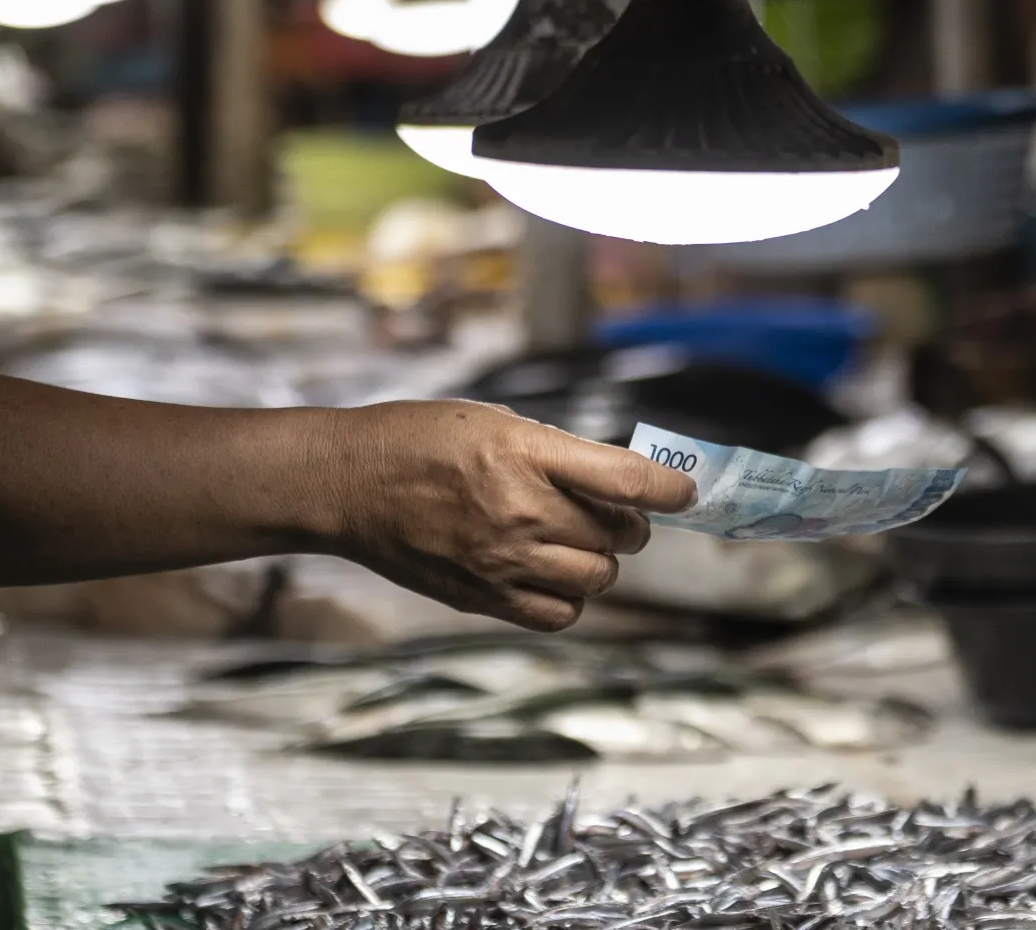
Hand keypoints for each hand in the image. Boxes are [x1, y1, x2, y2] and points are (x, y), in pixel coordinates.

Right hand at [322, 401, 696, 631]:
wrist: (349, 484)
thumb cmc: (418, 440)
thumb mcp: (494, 421)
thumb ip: (558, 453)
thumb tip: (619, 481)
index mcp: (523, 451)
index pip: (625, 479)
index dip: (670, 489)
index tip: (686, 493)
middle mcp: (519, 510)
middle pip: (619, 535)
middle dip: (628, 525)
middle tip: (610, 512)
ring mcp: (502, 560)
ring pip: (598, 579)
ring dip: (601, 562)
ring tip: (577, 542)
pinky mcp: (484, 597)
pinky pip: (560, 614)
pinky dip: (571, 597)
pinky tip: (552, 573)